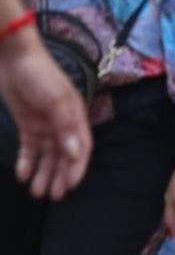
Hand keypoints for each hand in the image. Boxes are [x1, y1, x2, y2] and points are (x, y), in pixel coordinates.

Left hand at [0, 29, 92, 199]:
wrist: (14, 58)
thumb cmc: (39, 75)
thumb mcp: (55, 100)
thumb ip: (66, 127)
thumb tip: (75, 153)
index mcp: (75, 115)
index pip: (81, 147)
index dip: (77, 168)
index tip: (69, 187)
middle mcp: (62, 121)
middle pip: (64, 154)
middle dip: (59, 175)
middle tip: (52, 197)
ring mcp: (45, 123)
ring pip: (47, 154)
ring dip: (43, 173)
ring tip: (35, 192)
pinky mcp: (29, 123)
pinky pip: (30, 147)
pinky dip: (27, 161)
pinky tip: (22, 174)